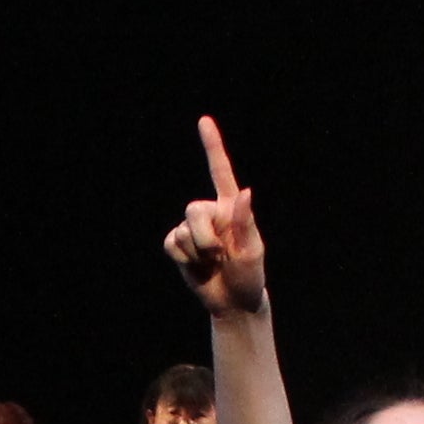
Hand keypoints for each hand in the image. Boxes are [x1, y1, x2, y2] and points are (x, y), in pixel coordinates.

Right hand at [163, 116, 267, 313]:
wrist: (232, 302)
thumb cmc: (249, 275)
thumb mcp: (253, 251)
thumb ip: (246, 222)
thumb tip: (246, 192)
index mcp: (231, 208)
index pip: (220, 172)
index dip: (212, 146)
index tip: (204, 121)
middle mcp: (211, 213)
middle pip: (193, 209)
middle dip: (205, 237)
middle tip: (221, 255)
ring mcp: (193, 229)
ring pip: (183, 230)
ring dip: (197, 253)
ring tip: (212, 263)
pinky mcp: (178, 245)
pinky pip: (171, 244)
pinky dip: (184, 259)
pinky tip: (197, 267)